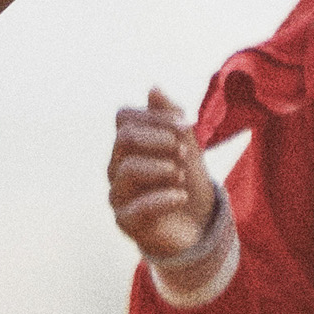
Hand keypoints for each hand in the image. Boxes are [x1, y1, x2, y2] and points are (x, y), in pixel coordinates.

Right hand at [108, 87, 223, 260]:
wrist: (196, 225)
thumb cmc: (187, 181)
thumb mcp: (188, 146)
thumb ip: (172, 119)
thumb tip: (153, 88)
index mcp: (128, 145)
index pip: (124, 117)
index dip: (156, 116)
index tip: (188, 125)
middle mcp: (116, 166)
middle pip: (125, 138)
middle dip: (159, 139)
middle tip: (185, 152)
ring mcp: (118, 194)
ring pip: (128, 169)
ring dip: (162, 168)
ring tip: (182, 176)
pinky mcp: (125, 222)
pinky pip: (136, 207)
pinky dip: (163, 198)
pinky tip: (181, 196)